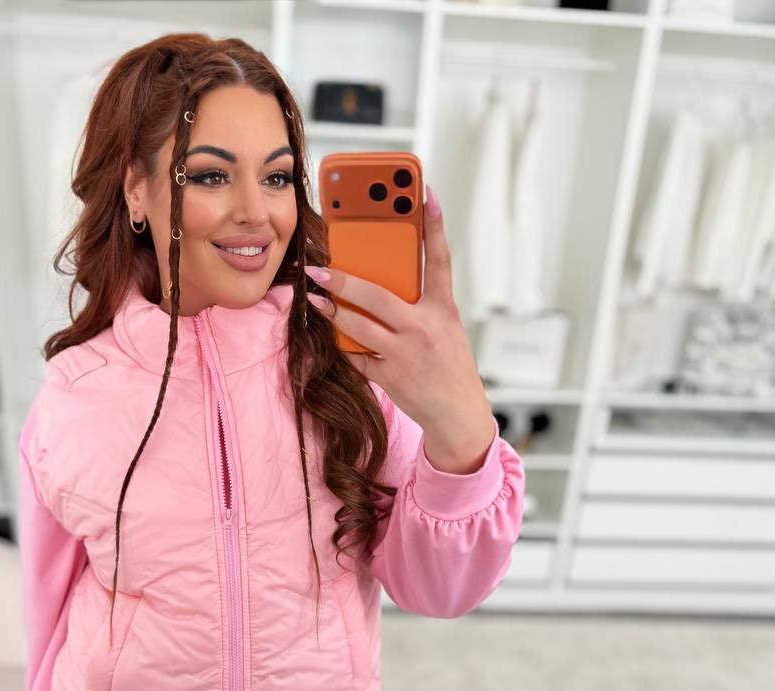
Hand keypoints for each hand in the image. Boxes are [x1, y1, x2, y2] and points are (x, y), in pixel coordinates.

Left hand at [304, 184, 495, 471]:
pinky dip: (345, 347)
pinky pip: (358, 357)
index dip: (433, 225)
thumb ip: (419, 305)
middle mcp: (426, 329)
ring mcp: (407, 355)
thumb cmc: (448, 366)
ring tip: (315, 299)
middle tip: (321, 268)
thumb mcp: (445, 329)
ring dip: (333, 312)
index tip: (424, 192)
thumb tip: (381, 282)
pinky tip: (332, 336)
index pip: (439, 260)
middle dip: (345, 280)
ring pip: (360, 326)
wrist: (458, 415)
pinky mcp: (391, 378)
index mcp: (444, 310)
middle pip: (379, 295)